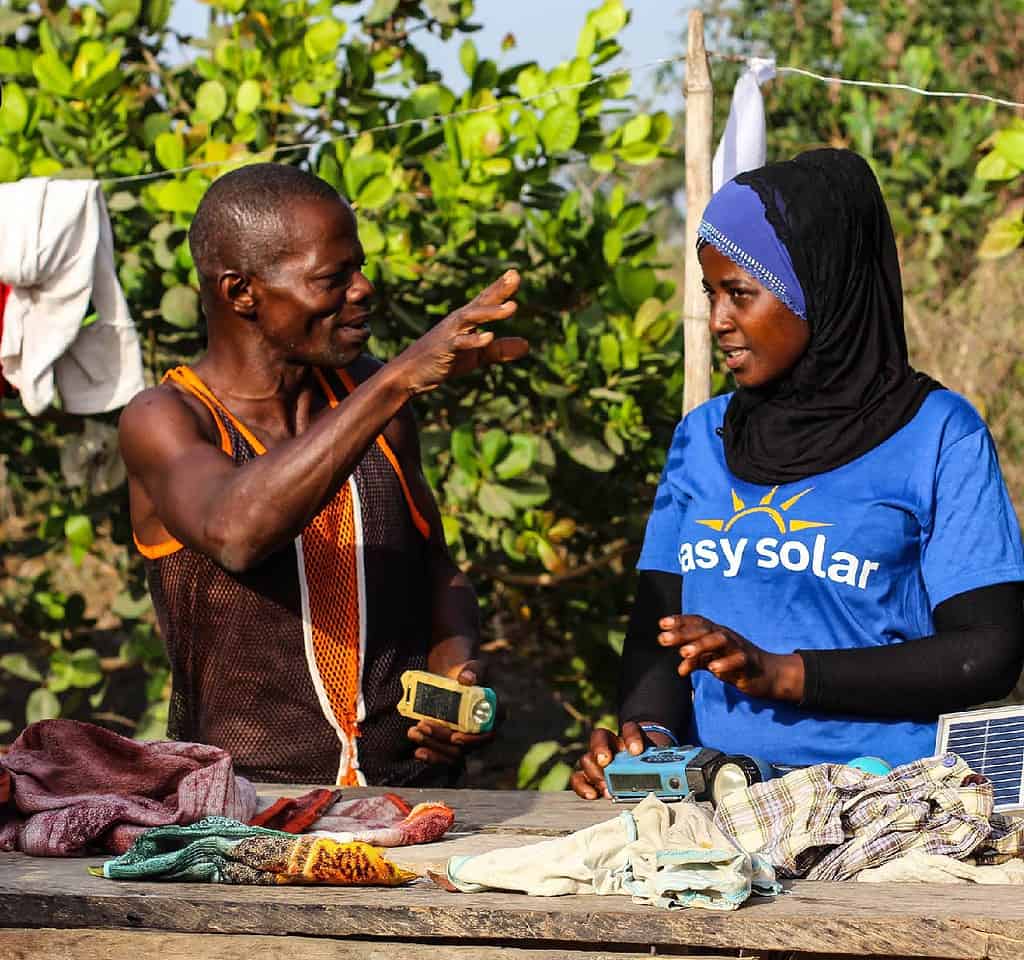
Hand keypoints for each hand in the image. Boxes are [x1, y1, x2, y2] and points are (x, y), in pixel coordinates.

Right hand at [393, 270, 527, 395]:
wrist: (410, 374)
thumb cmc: (443, 360)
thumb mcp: (476, 356)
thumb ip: (500, 350)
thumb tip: (528, 345)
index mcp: (467, 321)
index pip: (486, 301)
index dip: (500, 288)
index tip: (515, 273)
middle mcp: (458, 322)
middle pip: (480, 302)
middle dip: (497, 290)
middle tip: (515, 277)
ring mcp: (450, 334)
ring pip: (471, 317)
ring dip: (491, 311)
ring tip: (511, 307)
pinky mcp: (443, 349)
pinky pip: (460, 342)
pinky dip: (474, 340)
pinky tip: (489, 337)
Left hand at [407, 659, 498, 764]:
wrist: (453, 680)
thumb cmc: (466, 675)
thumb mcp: (471, 668)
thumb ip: (472, 671)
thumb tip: (466, 679)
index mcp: (494, 714)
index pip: (488, 733)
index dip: (473, 739)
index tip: (455, 736)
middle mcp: (482, 732)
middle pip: (465, 746)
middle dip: (442, 739)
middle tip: (423, 725)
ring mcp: (467, 740)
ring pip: (453, 753)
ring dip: (433, 746)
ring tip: (414, 733)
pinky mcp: (453, 744)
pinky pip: (445, 756)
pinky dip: (431, 755)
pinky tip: (418, 751)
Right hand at [569, 721, 674, 799]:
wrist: (642, 773)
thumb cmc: (651, 768)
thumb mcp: (657, 764)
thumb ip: (662, 767)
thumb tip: (678, 779)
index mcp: (630, 738)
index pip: (628, 728)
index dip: (631, 736)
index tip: (636, 750)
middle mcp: (612, 745)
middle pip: (600, 738)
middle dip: (602, 752)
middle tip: (607, 765)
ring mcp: (598, 760)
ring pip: (587, 758)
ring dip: (595, 773)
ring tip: (606, 788)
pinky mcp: (591, 777)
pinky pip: (579, 778)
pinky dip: (582, 785)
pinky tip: (592, 795)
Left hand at [657, 614, 803, 701]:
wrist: (769, 674)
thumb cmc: (737, 664)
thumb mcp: (714, 661)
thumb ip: (696, 662)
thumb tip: (679, 669)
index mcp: (716, 633)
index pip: (697, 622)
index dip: (680, 621)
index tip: (661, 623)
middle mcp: (726, 636)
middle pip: (704, 629)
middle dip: (683, 633)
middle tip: (664, 639)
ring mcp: (738, 648)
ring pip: (720, 640)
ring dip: (701, 645)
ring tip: (684, 653)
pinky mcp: (749, 662)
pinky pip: (738, 661)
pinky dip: (725, 664)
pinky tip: (713, 670)